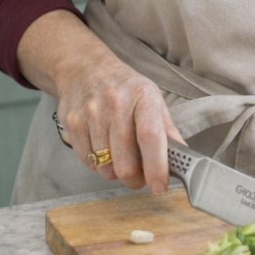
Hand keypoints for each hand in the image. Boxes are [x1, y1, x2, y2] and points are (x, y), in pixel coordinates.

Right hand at [55, 56, 183, 192]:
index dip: (156, 166)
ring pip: (105, 167)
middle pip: (125, 161)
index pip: (150, 136)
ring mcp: (91, 114)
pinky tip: (103, 147)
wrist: (85, 69)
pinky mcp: (72, 124)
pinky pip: (88, 162)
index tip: (159, 186)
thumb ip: (167, 130)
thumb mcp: (152, 99)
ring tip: (120, 155)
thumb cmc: (125, 88)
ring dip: (115, 171)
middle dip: (135, 179)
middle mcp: (115, 103)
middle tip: (140, 177)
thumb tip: (182, 158)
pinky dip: (98, 164)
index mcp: (142, 96)